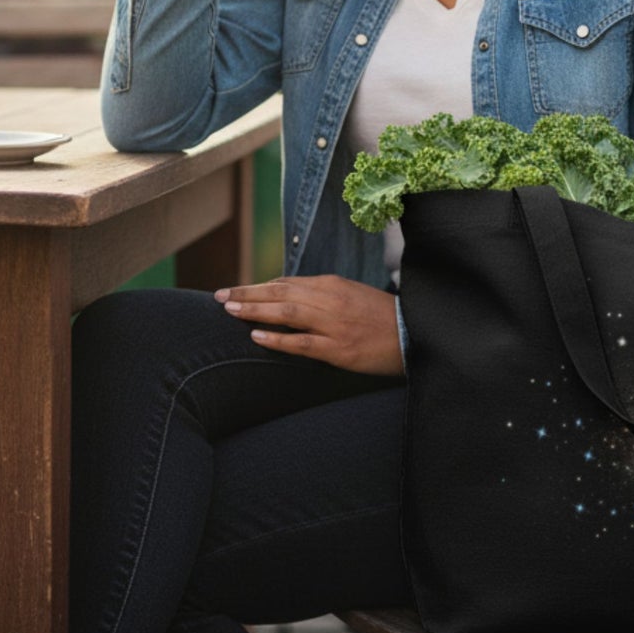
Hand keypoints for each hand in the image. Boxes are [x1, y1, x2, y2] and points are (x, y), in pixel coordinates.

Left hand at [213, 275, 403, 376]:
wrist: (414, 333)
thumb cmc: (380, 316)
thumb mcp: (351, 294)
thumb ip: (321, 293)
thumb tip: (286, 294)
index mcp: (332, 285)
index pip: (286, 283)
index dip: (258, 286)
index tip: (235, 289)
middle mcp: (330, 300)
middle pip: (280, 293)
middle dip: (247, 293)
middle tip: (219, 296)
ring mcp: (334, 325)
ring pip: (286, 312)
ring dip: (255, 309)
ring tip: (229, 310)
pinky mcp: (339, 349)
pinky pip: (302, 342)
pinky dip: (277, 338)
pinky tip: (256, 336)